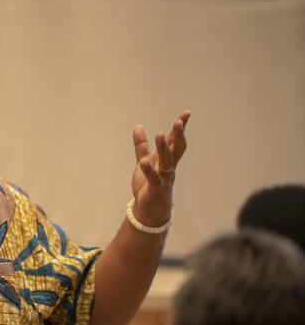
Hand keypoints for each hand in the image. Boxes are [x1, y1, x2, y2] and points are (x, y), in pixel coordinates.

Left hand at [130, 111, 189, 226]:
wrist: (149, 210)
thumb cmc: (149, 185)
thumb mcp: (144, 162)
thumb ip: (142, 146)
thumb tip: (138, 126)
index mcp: (166, 159)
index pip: (175, 141)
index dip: (180, 128)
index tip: (186, 114)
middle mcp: (168, 167)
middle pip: (176, 149)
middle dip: (178, 135)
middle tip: (179, 121)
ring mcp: (164, 178)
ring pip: (166, 161)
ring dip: (163, 149)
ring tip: (160, 134)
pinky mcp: (155, 189)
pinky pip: (153, 179)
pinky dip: (149, 171)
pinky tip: (144, 163)